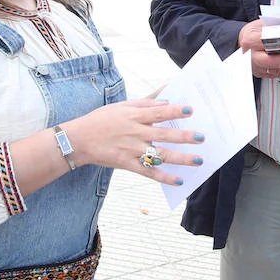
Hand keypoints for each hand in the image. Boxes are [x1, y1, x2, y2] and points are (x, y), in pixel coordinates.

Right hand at [63, 99, 203, 186]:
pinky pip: (148, 172)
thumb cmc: (101, 120)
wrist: (78, 139)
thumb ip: (145, 104)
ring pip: (160, 155)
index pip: (158, 112)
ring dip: (180, 158)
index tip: (191, 110)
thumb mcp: (122, 106)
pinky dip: (164, 177)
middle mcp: (135, 133)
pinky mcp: (127, 164)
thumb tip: (166, 100)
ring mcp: (131, 150)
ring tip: (198, 160)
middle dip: (184, 136)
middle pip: (164, 135)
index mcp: (134, 116)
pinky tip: (179, 180)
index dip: (175, 111)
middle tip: (201, 138)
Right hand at [239, 20, 279, 78]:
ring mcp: (256, 67)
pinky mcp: (262, 73)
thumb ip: (274, 25)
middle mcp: (251, 57)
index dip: (279, 42)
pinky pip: (278, 74)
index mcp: (249, 41)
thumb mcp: (260, 23)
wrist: (242, 43)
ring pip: (276, 70)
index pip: (264, 42)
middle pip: (270, 61)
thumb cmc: (253, 32)